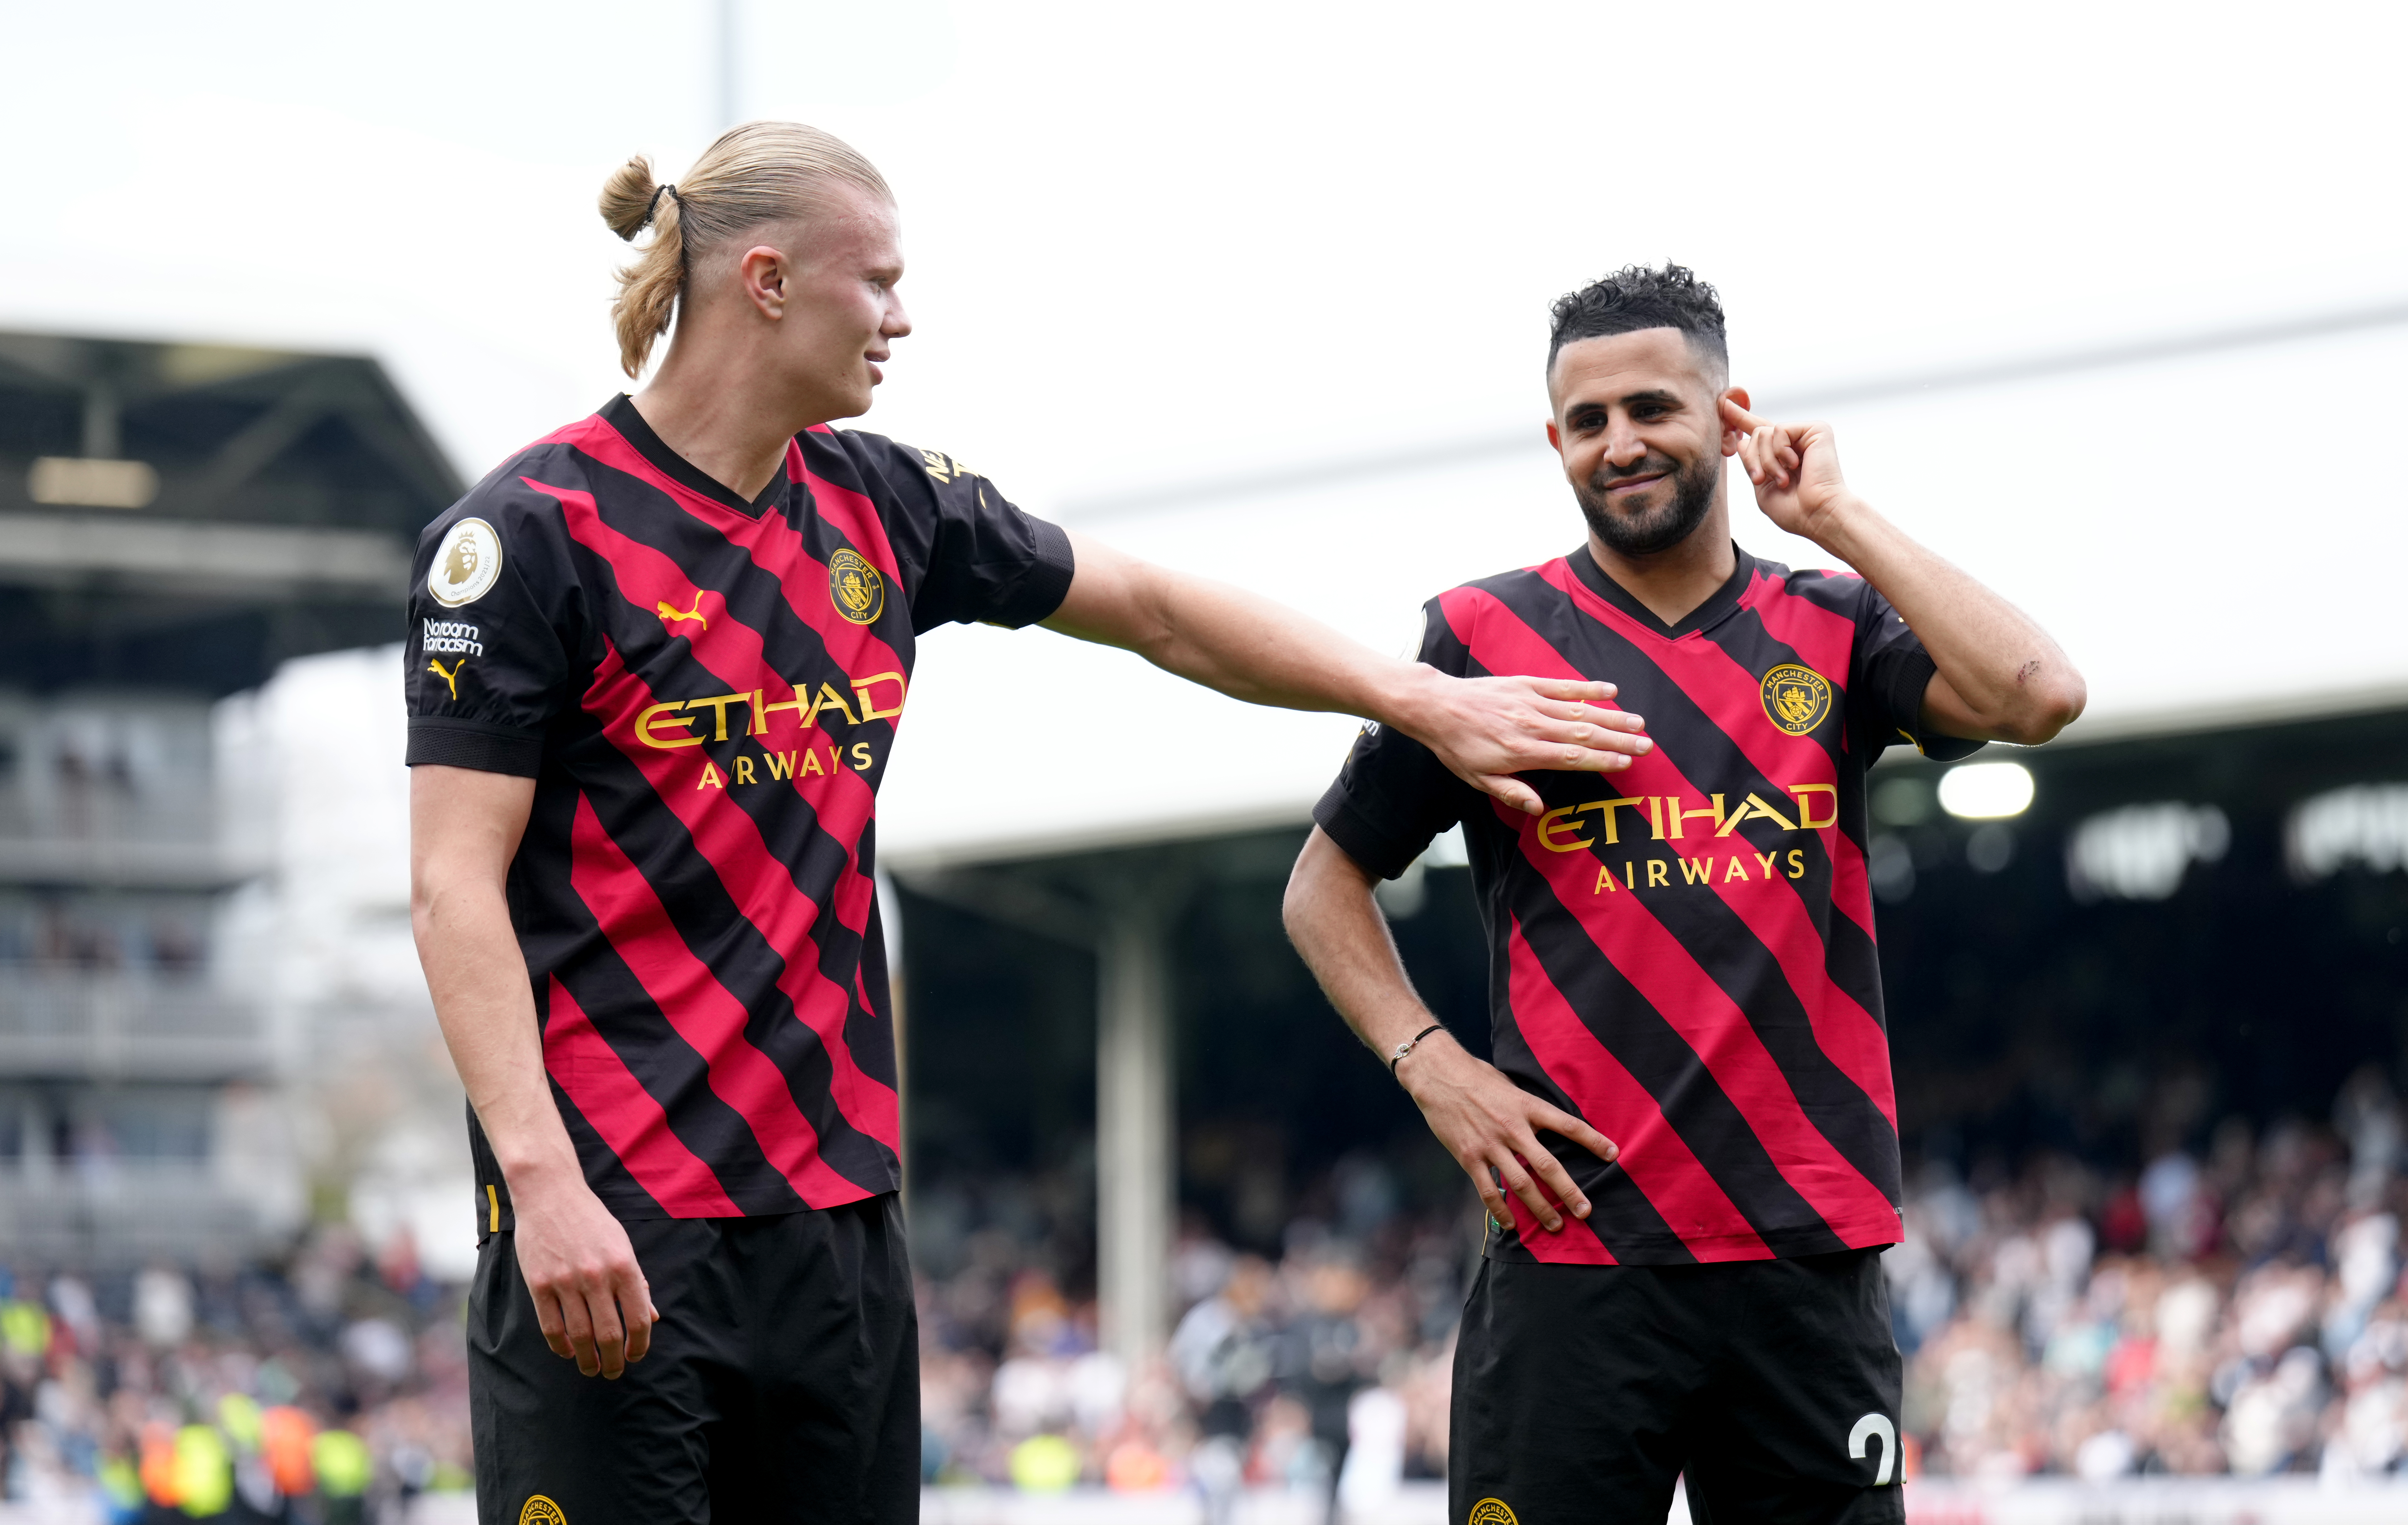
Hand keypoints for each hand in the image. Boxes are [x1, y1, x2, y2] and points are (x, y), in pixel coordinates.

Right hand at [510, 1172, 657, 1378]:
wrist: (551, 1194)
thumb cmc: (592, 1221)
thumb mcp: (623, 1246)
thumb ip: (637, 1283)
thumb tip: (650, 1318)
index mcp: (624, 1266)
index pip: (638, 1319)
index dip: (639, 1345)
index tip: (635, 1355)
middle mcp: (597, 1276)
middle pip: (608, 1334)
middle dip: (613, 1361)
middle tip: (614, 1372)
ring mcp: (566, 1281)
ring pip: (579, 1335)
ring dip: (587, 1359)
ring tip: (591, 1369)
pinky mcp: (539, 1283)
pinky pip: (551, 1326)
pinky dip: (560, 1346)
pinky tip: (568, 1352)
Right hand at [1397, 1034, 1617, 1231]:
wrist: (1436, 1074)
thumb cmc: (1475, 1076)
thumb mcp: (1509, 1085)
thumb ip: (1527, 1107)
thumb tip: (1546, 1123)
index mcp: (1526, 1105)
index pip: (1567, 1125)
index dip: (1592, 1140)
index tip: (1613, 1154)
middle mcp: (1511, 1128)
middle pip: (1547, 1165)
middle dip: (1569, 1191)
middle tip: (1586, 1211)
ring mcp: (1489, 1145)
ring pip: (1520, 1184)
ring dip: (1539, 1208)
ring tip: (1555, 1225)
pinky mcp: (1468, 1156)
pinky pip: (1488, 1190)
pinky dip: (1500, 1210)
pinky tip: (1511, 1224)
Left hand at [1399, 673, 1651, 815]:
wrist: (1437, 707)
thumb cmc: (1458, 747)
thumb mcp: (1478, 779)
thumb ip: (1511, 792)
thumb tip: (1539, 810)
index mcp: (1522, 752)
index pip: (1571, 757)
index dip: (1601, 759)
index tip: (1626, 762)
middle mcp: (1532, 725)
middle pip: (1583, 734)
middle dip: (1617, 739)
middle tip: (1646, 744)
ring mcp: (1531, 702)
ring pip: (1579, 710)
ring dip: (1611, 716)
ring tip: (1638, 722)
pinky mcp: (1526, 684)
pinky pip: (1562, 686)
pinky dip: (1587, 688)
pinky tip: (1610, 690)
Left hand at [1721, 399, 1857, 541]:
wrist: (1817, 515)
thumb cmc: (1794, 510)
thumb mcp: (1761, 486)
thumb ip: (1751, 462)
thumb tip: (1741, 439)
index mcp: (1781, 456)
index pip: (1758, 432)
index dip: (1740, 418)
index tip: (1724, 404)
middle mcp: (1793, 442)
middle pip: (1755, 434)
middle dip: (1752, 460)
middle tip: (1761, 480)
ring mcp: (1805, 435)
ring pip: (1763, 432)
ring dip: (1766, 460)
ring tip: (1783, 479)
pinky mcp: (1816, 429)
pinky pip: (1779, 430)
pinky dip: (1780, 451)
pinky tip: (1795, 465)